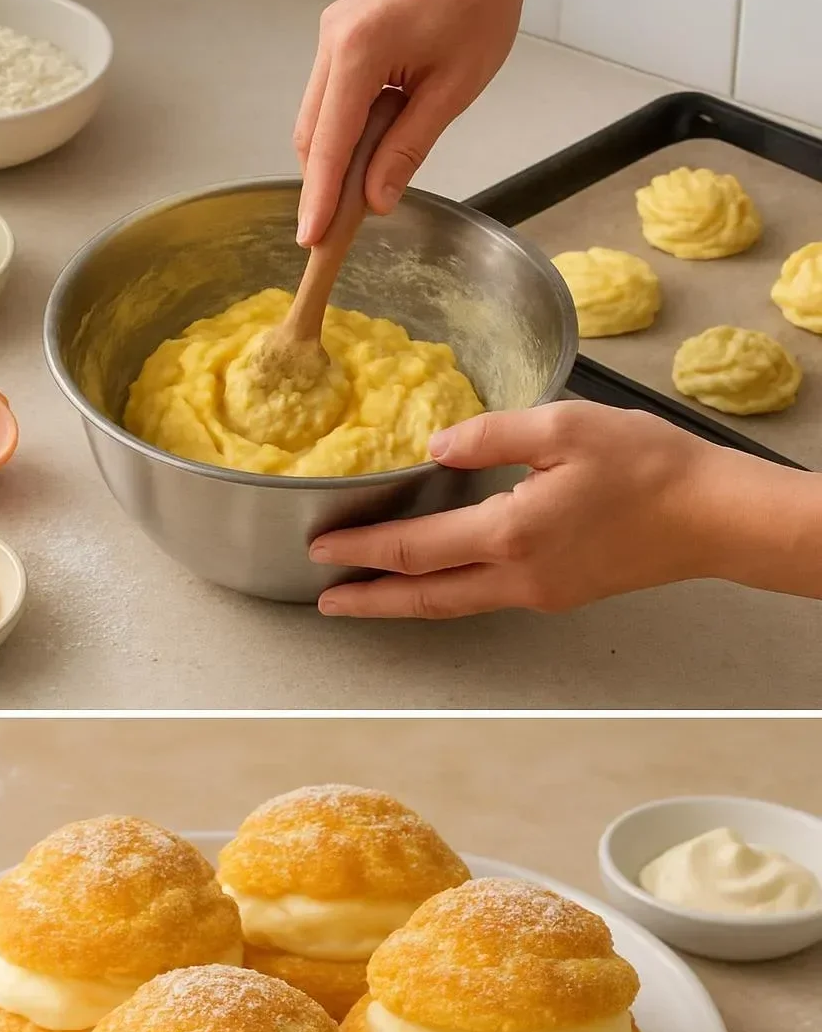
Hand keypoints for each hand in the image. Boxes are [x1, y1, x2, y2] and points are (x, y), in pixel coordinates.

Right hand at [294, 0, 536, 245]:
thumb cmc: (476, 6)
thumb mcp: (451, 91)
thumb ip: (408, 148)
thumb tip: (375, 199)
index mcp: (359, 51)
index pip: (330, 142)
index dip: (319, 197)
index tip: (311, 238)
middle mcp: (333, 40)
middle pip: (312, 134)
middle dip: (320, 185)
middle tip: (331, 233)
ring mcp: (332, 36)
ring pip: (316, 119)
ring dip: (332, 161)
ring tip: (354, 200)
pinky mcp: (341, 37)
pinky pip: (329, 99)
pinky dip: (342, 134)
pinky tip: (364, 156)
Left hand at [309, 403, 820, 617]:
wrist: (711, 516)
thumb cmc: (648, 466)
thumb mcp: (564, 425)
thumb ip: (490, 434)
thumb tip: (437, 448)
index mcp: (510, 533)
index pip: (413, 550)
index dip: (360, 549)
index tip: (321, 548)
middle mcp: (518, 577)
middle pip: (424, 600)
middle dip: (369, 601)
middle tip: (326, 603)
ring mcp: (539, 593)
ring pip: (454, 605)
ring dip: (405, 602)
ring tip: (368, 595)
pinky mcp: (560, 594)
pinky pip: (488, 596)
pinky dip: (449, 590)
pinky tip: (441, 574)